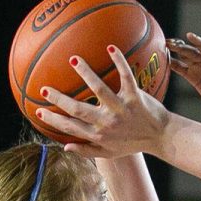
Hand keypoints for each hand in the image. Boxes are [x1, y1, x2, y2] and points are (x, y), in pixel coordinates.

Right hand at [36, 46, 169, 158]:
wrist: (161, 137)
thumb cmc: (134, 143)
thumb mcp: (110, 153)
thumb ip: (88, 151)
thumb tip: (65, 147)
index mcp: (99, 135)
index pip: (71, 128)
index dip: (54, 120)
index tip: (38, 111)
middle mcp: (108, 122)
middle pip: (79, 110)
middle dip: (60, 99)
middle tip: (45, 87)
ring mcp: (121, 109)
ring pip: (99, 90)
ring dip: (85, 74)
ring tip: (73, 60)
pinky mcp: (135, 98)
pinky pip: (126, 77)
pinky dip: (119, 62)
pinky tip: (110, 48)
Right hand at [167, 32, 200, 117]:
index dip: (199, 43)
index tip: (189, 35)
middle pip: (193, 52)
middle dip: (181, 47)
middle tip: (168, 42)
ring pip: (186, 57)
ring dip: (175, 52)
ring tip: (162, 47)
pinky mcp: (195, 77)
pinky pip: (182, 69)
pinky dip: (173, 64)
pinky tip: (163, 61)